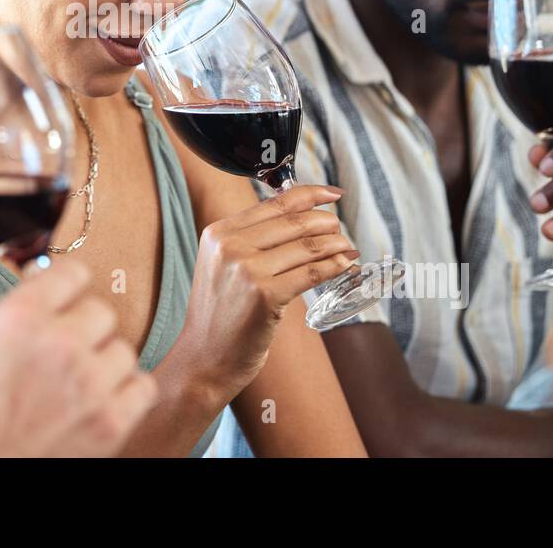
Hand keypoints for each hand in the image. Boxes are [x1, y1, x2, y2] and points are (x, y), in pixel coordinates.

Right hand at [0, 261, 155, 456]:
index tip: (65, 300)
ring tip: (80, 380)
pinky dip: (127, 392)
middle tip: (64, 352)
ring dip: (104, 362)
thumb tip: (48, 278)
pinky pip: (143, 387)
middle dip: (83, 330)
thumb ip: (22, 305)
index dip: (68, 287)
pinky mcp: (109, 423)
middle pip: (101, 313)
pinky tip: (105, 398)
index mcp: (22, 315)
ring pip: (123, 350)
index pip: (74, 273)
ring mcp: (89, 384)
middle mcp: (60, 342)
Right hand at [178, 184, 358, 399]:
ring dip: (336, 245)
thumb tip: (300, 220)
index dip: (310, 194)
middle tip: (341, 229)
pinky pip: (311, 273)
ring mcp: (247, 270)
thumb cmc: (220, 315)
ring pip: (307, 247)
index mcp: (219, 232)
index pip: (274, 203)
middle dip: (327, 222)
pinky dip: (335, 267)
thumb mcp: (223, 266)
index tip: (333, 194)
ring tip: (348, 249)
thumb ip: (249, 240)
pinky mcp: (264, 295)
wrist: (204, 359)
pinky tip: (346, 266)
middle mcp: (230, 245)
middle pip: (294, 222)